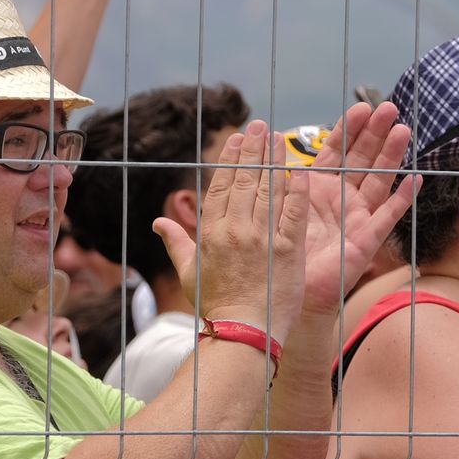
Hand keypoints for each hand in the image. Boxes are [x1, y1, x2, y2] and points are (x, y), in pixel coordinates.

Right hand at [153, 121, 310, 341]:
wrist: (243, 333)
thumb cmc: (216, 306)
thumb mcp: (188, 272)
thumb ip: (176, 242)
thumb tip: (159, 221)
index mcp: (211, 233)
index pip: (220, 187)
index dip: (228, 160)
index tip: (235, 139)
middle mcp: (236, 230)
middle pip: (243, 181)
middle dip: (251, 150)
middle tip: (259, 125)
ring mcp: (263, 238)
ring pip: (268, 189)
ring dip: (272, 160)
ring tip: (277, 136)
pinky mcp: (288, 250)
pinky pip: (293, 213)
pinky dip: (297, 190)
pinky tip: (300, 170)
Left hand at [296, 101, 420, 315]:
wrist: (286, 293)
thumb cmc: (282, 251)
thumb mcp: (276, 207)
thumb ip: (277, 179)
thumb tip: (267, 140)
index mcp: (318, 188)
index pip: (337, 151)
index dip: (349, 129)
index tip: (360, 106)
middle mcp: (342, 199)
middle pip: (363, 159)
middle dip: (375, 133)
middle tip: (389, 107)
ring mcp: (357, 218)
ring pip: (378, 180)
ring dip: (392, 156)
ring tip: (403, 130)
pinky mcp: (366, 242)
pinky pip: (388, 218)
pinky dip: (402, 199)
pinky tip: (415, 179)